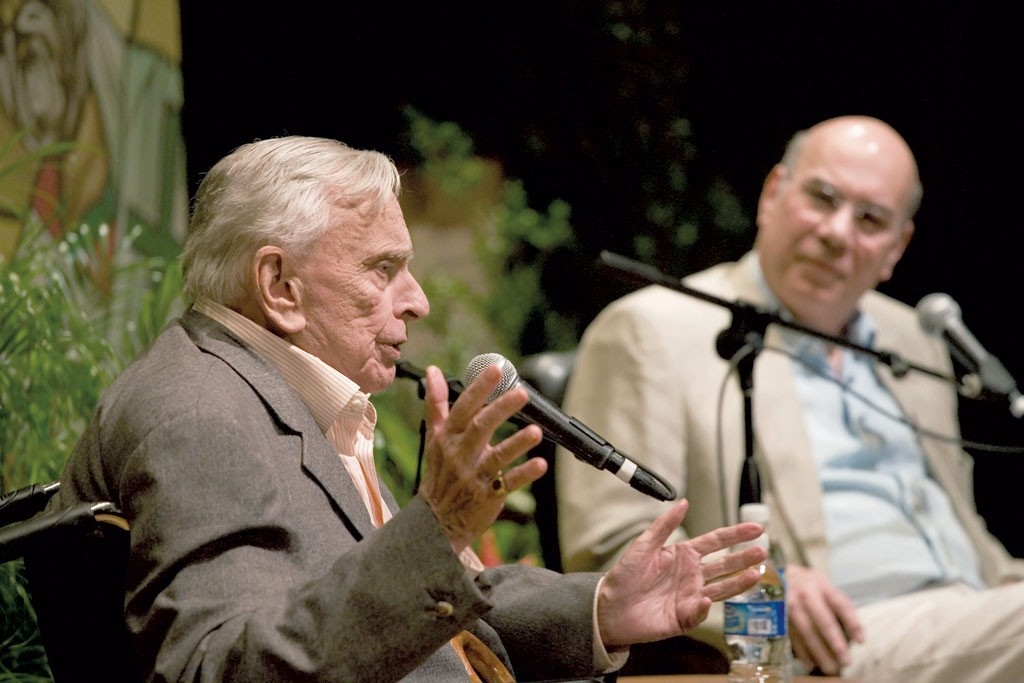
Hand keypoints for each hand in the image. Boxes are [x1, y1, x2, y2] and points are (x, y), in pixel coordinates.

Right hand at [417, 364, 545, 551]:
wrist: (435, 520)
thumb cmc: (439, 472)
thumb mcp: (433, 436)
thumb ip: (437, 403)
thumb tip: (433, 370)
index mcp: (448, 436)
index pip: (463, 407)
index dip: (479, 388)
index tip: (495, 369)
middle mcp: (460, 453)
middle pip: (481, 427)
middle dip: (501, 409)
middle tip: (521, 393)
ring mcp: (475, 475)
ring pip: (498, 456)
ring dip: (517, 443)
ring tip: (536, 432)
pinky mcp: (488, 494)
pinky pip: (508, 482)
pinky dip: (524, 474)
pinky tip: (540, 464)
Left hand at [595, 499, 765, 647]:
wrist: (609, 608)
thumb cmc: (624, 576)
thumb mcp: (644, 545)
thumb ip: (664, 525)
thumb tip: (683, 502)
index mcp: (683, 555)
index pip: (716, 542)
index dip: (736, 535)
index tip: (756, 528)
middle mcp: (692, 575)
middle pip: (725, 565)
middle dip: (744, 558)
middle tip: (763, 551)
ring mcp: (690, 597)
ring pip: (722, 588)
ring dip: (740, 582)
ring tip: (757, 573)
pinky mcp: (684, 618)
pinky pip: (699, 611)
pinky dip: (704, 605)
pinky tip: (707, 597)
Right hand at [786, 564, 864, 674]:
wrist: (776, 575)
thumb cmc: (808, 586)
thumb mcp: (824, 586)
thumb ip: (839, 604)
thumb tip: (856, 634)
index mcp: (820, 584)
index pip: (839, 603)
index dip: (851, 622)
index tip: (861, 641)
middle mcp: (804, 592)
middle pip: (822, 618)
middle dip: (834, 641)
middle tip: (846, 661)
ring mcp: (788, 603)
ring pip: (805, 630)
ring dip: (819, 651)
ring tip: (831, 667)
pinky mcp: (776, 614)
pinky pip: (790, 635)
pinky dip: (801, 651)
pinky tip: (810, 663)